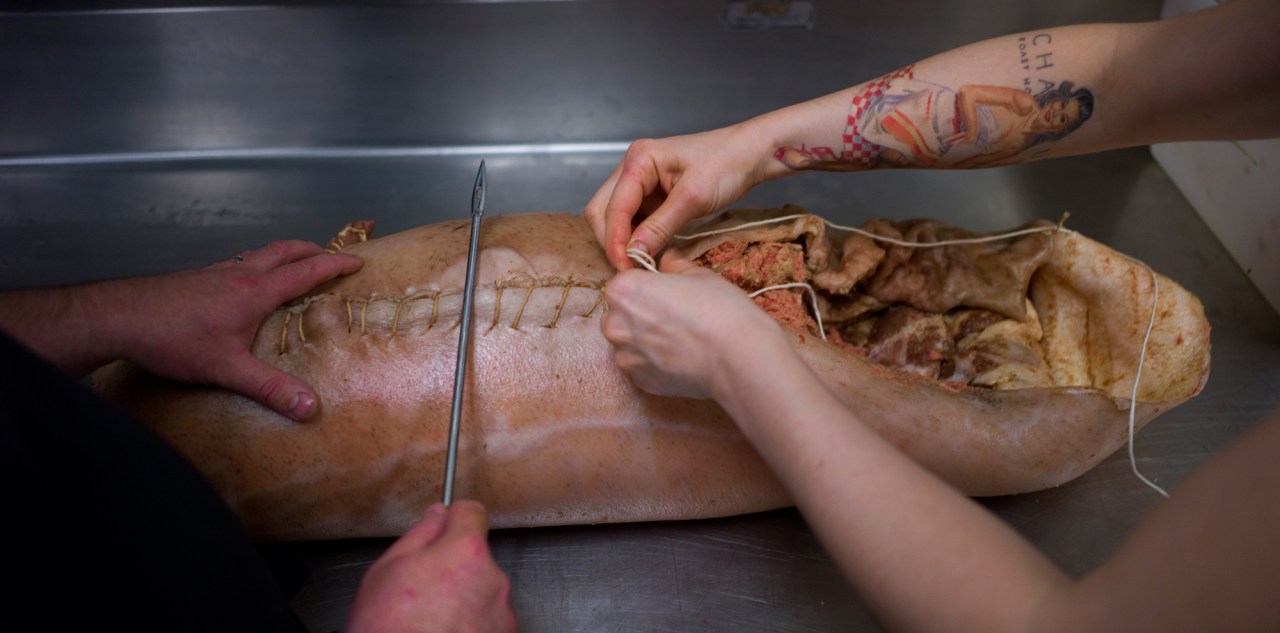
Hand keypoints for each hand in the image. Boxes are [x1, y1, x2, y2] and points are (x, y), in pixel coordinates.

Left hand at [112, 240, 361, 419]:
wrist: (120, 317)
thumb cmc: (174, 339)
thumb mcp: (227, 369)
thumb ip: (269, 388)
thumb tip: (309, 407)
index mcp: (255, 291)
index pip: (305, 271)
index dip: (334, 265)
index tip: (356, 261)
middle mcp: (239, 274)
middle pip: (283, 251)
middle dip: (311, 250)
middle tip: (329, 255)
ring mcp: (215, 273)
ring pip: (257, 254)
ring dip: (282, 254)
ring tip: (291, 264)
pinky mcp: (194, 279)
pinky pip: (234, 264)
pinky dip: (252, 264)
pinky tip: (242, 282)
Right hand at [347, 501, 515, 632]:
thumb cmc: (390, 627)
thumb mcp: (388, 570)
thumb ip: (420, 534)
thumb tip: (436, 515)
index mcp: (465, 551)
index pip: (472, 512)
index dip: (454, 517)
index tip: (445, 526)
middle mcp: (493, 577)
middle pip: (476, 555)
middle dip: (454, 564)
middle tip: (424, 587)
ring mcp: (501, 609)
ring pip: (483, 587)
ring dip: (465, 595)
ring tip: (433, 616)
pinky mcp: (504, 632)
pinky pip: (488, 615)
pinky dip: (472, 621)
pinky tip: (447, 630)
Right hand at [585, 123, 774, 269]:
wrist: (748, 154)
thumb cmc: (726, 164)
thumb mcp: (693, 198)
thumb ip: (660, 226)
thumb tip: (633, 253)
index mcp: (639, 159)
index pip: (613, 206)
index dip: (615, 240)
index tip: (625, 267)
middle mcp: (632, 167)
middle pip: (602, 210)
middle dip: (611, 240)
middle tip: (629, 268)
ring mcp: (639, 181)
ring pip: (613, 217)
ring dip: (621, 241)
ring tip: (638, 263)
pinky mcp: (650, 194)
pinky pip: (632, 219)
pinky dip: (635, 237)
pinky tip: (647, 251)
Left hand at [600, 257, 782, 398]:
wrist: (737, 357)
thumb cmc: (719, 309)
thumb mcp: (698, 275)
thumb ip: (674, 266)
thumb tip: (668, 261)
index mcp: (623, 291)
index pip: (623, 283)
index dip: (645, 286)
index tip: (664, 293)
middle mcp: (615, 325)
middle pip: (619, 315)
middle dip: (639, 314)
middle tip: (672, 316)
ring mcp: (626, 357)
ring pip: (628, 343)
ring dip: (645, 340)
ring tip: (678, 339)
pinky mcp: (640, 382)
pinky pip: (641, 366)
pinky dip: (655, 362)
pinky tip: (680, 357)